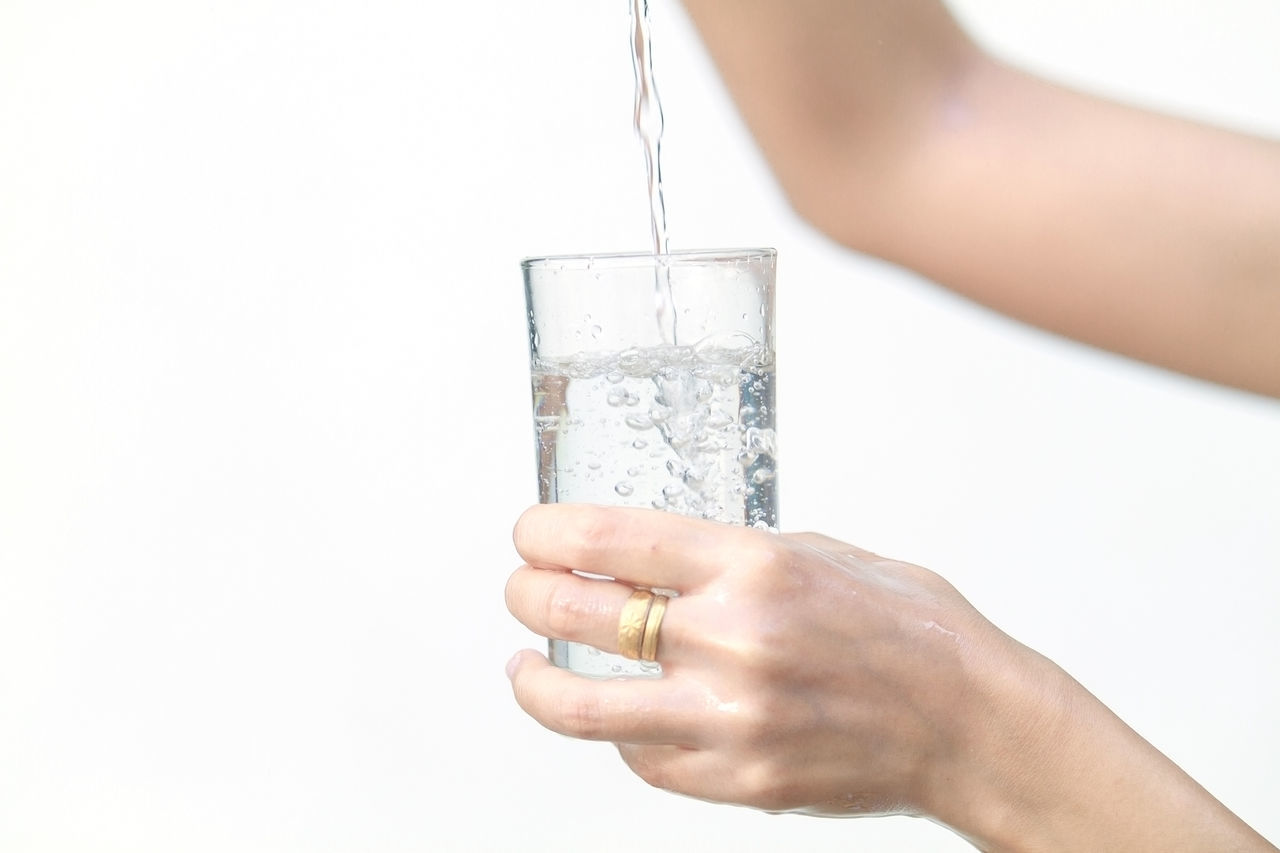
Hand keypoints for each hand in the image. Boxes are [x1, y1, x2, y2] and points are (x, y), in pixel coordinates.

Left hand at [504, 504, 1276, 850]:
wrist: (973, 721)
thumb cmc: (909, 628)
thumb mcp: (820, 553)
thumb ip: (730, 557)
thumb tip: (650, 561)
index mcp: (754, 565)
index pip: (610, 539)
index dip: (546, 533)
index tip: (529, 534)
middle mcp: (734, 639)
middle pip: (579, 614)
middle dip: (528, 595)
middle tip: (522, 589)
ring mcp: (732, 718)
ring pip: (584, 709)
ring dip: (535, 682)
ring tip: (522, 666)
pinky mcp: (739, 779)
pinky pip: (643, 760)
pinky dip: (619, 734)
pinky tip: (618, 713)